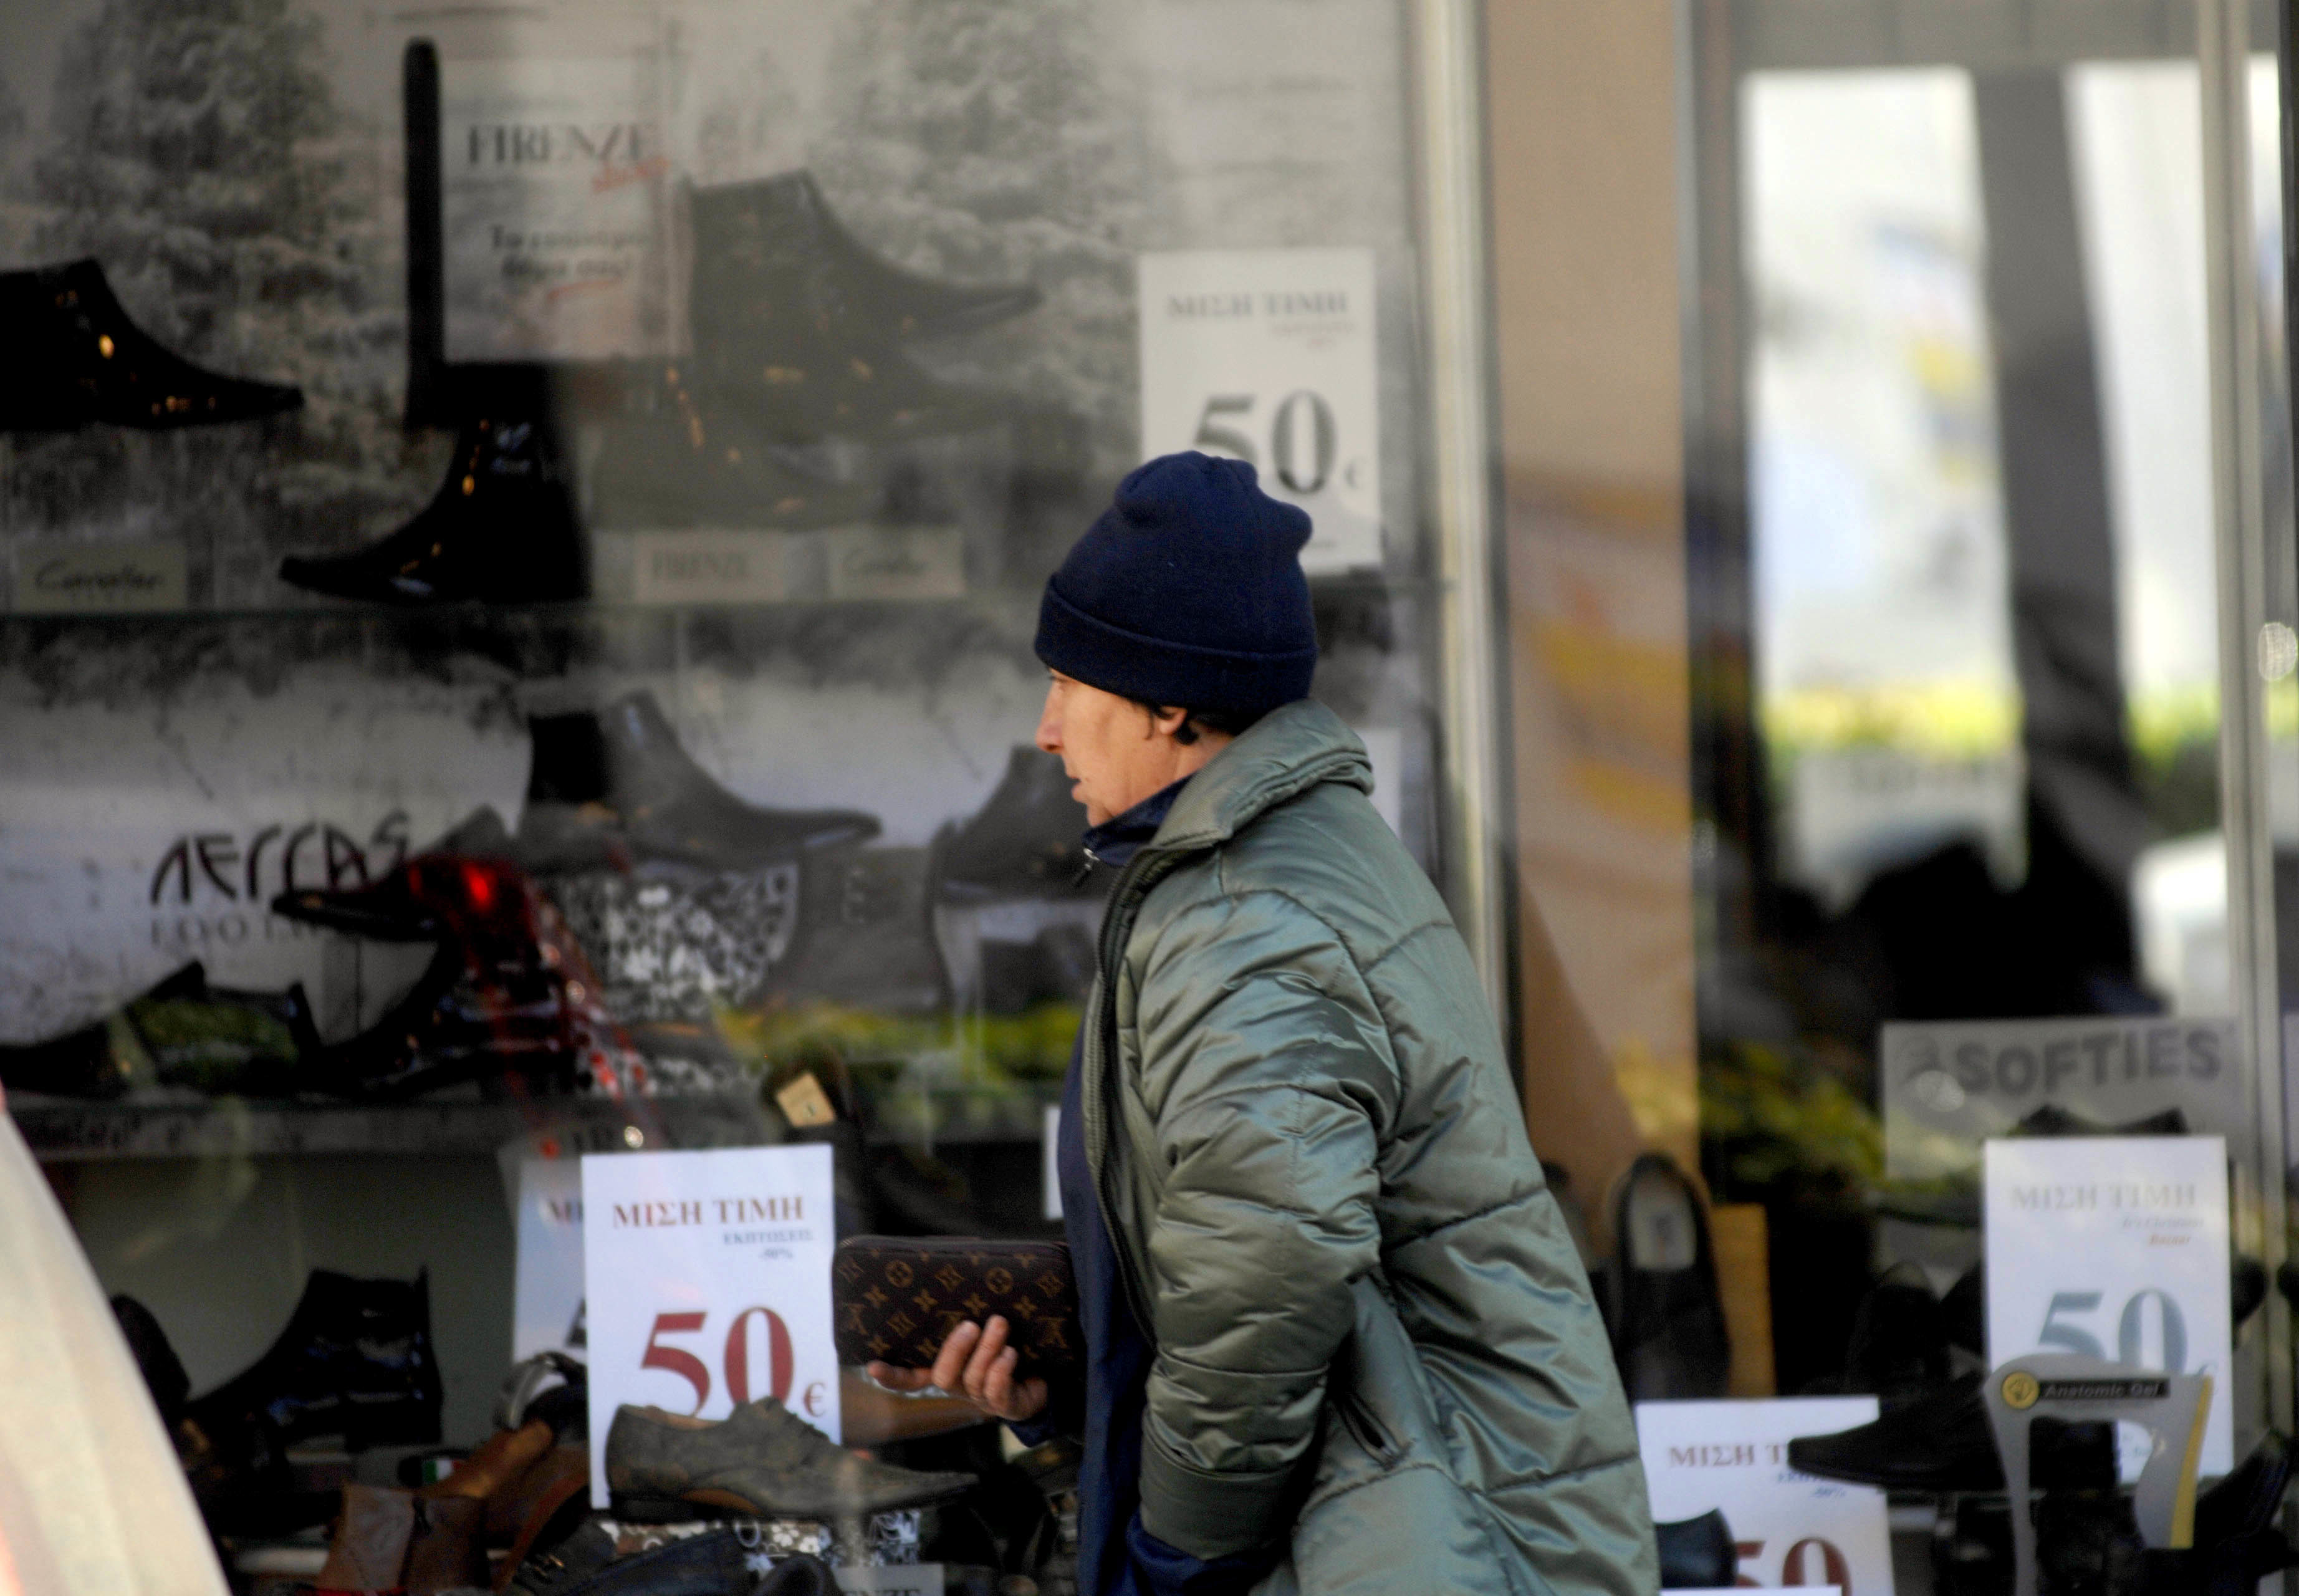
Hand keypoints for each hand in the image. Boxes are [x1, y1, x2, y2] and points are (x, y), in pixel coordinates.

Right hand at [866, 1317, 1048, 1423]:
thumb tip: (961, 1257)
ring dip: (987, 1349)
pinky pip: (996, 1393)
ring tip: (999, 1324)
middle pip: (943, 1378)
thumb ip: (972, 1304)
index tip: (872, 1366)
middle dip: (954, 1350)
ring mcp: (983, 1399)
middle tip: (970, 1325)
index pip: (912, 1377)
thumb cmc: (1013, 1341)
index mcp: (950, 1368)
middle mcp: (962, 1386)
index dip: (893, 1375)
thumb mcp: (990, 1326)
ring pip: (974, 1379)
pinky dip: (1002, 1370)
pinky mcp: (1007, 1406)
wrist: (1050, 1372)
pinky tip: (1011, 1354)